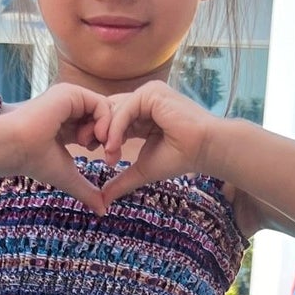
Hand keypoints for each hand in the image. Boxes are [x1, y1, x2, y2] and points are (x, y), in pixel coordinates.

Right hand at [5, 83, 114, 213]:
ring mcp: (70, 98)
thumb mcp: (68, 177)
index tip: (107, 160)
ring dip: (109, 131)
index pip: (98, 128)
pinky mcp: (71, 93)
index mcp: (67, 124)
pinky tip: (97, 137)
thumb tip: (102, 212)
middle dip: (113, 137)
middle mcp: (69, 108)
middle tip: (109, 155)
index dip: (108, 143)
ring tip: (98, 147)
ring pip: (107, 109)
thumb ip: (86, 191)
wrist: (15, 147)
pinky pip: (102, 103)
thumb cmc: (35, 162)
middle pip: (106, 118)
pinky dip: (106, 122)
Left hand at [97, 82, 215, 204]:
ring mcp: (148, 94)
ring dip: (106, 133)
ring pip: (115, 110)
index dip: (101, 134)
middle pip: (109, 110)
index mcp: (142, 113)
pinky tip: (113, 146)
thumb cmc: (180, 158)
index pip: (112, 118)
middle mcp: (143, 100)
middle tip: (89, 149)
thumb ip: (122, 180)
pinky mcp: (152, 93)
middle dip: (97, 130)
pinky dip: (116, 128)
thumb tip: (103, 200)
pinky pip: (126, 110)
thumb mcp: (142, 170)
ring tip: (107, 154)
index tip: (96, 154)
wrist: (205, 150)